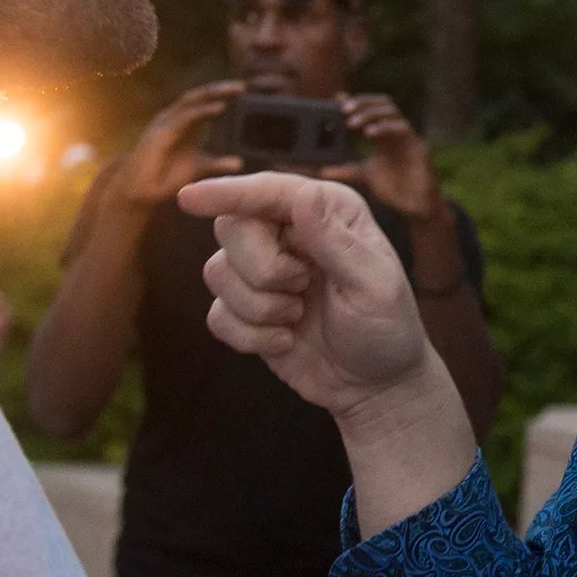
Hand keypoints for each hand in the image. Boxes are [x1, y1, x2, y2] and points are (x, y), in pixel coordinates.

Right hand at [107, 82, 245, 211]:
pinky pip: (185, 117)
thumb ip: (217, 164)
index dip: (220, 93)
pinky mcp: (161, 133)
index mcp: (183, 123)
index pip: (203, 101)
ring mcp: (165, 123)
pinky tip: (220, 108)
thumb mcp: (198, 167)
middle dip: (219, 89)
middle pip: (198, 96)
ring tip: (233, 91)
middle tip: (242, 86)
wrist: (139, 191)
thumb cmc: (165, 177)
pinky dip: (203, 110)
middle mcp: (173, 118)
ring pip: (191, 101)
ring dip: (213, 94)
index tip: (242, 89)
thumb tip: (240, 163)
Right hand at [180, 172, 435, 424]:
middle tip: (302, 288)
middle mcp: (288, 232)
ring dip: (260, 307)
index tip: (189, 198)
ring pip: (217, 272)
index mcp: (325, 211)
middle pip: (232, 227)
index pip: (266, 191)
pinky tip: (286, 341)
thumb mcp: (374, 285)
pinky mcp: (245, 310)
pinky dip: (251, 337)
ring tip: (299, 317)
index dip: (226, 192)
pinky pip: (217, 316)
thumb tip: (303, 195)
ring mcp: (261, 271)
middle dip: (261, 269)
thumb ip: (336, 242)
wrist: (374, 385)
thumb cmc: (387, 328)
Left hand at [327, 93, 441, 219]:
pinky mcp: (418, 146)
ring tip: (352, 122)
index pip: (371, 109)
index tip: (337, 99)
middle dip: (363, 103)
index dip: (357, 101)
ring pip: (392, 111)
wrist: (416, 207)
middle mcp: (396, 132)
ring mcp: (408, 137)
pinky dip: (385, 127)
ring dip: (371, 112)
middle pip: (382, 104)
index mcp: (384, 136)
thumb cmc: (396, 189)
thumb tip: (321, 171)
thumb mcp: (365, 176)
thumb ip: (346, 170)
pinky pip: (402, 128)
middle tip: (344, 109)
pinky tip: (370, 132)